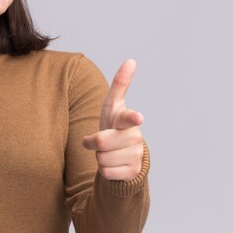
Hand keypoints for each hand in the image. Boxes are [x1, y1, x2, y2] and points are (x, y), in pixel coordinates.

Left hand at [82, 59, 144, 180]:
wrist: (123, 154)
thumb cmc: (115, 125)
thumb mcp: (113, 105)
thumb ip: (120, 84)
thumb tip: (131, 60)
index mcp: (128, 120)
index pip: (129, 117)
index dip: (132, 117)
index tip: (138, 117)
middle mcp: (135, 137)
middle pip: (101, 141)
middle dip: (95, 143)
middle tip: (102, 141)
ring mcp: (135, 155)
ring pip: (102, 159)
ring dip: (99, 157)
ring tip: (109, 152)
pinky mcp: (132, 172)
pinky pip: (106, 172)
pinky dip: (105, 170)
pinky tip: (114, 164)